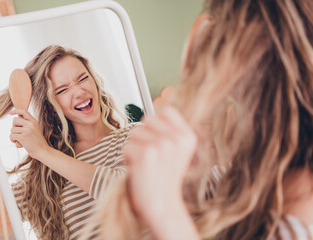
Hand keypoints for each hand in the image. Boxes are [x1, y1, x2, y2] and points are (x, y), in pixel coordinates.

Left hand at [9, 109, 49, 158]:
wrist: (42, 150)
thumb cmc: (37, 142)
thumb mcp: (35, 130)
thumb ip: (28, 124)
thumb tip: (16, 120)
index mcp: (34, 122)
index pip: (24, 112)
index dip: (16, 111)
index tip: (10, 113)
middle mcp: (31, 124)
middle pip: (15, 120)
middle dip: (13, 126)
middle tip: (17, 133)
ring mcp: (27, 130)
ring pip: (12, 129)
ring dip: (13, 135)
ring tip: (19, 140)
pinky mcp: (23, 137)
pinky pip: (11, 136)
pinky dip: (13, 140)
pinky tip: (18, 143)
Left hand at [123, 106, 196, 227]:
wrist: (161, 206)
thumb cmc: (165, 179)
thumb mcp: (177, 151)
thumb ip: (171, 127)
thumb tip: (163, 96)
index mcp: (187, 136)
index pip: (165, 110)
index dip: (156, 123)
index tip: (155, 137)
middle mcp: (177, 139)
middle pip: (147, 119)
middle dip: (142, 136)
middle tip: (150, 155)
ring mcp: (161, 146)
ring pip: (133, 133)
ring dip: (134, 148)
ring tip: (145, 163)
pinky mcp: (145, 155)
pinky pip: (125, 146)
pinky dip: (127, 158)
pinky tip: (138, 169)